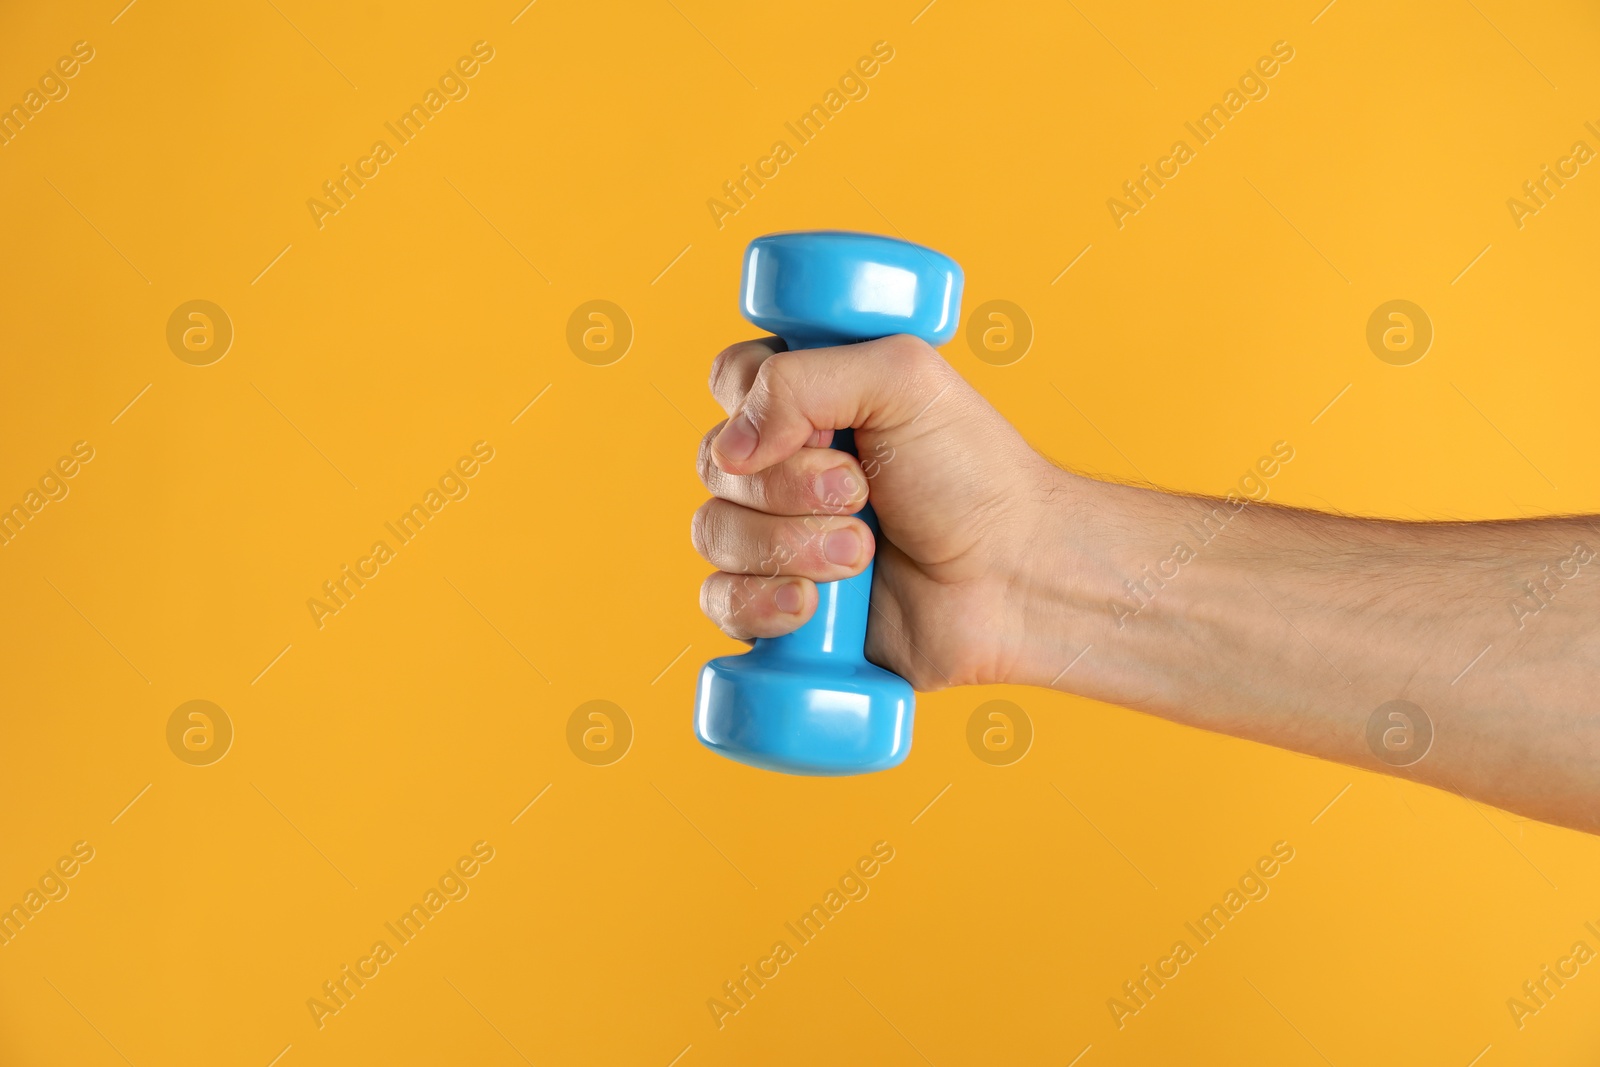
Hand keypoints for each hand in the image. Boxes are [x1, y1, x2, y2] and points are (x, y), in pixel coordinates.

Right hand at [691, 334, 1079, 688]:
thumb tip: (732, 448)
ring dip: (786, 545)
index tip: (824, 429)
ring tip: (859, 556)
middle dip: (788, 485)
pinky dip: (759, 603)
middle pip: (715, 462)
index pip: (730, 381)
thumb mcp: (903, 380)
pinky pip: (719, 601)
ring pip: (712, 532)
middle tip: (861, 495)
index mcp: (810, 398)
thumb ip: (803, 379)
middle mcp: (784, 464)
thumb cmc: (973, 474)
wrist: (1014, 579)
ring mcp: (777, 536)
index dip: (755, 406)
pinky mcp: (779, 604)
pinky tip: (811, 607)